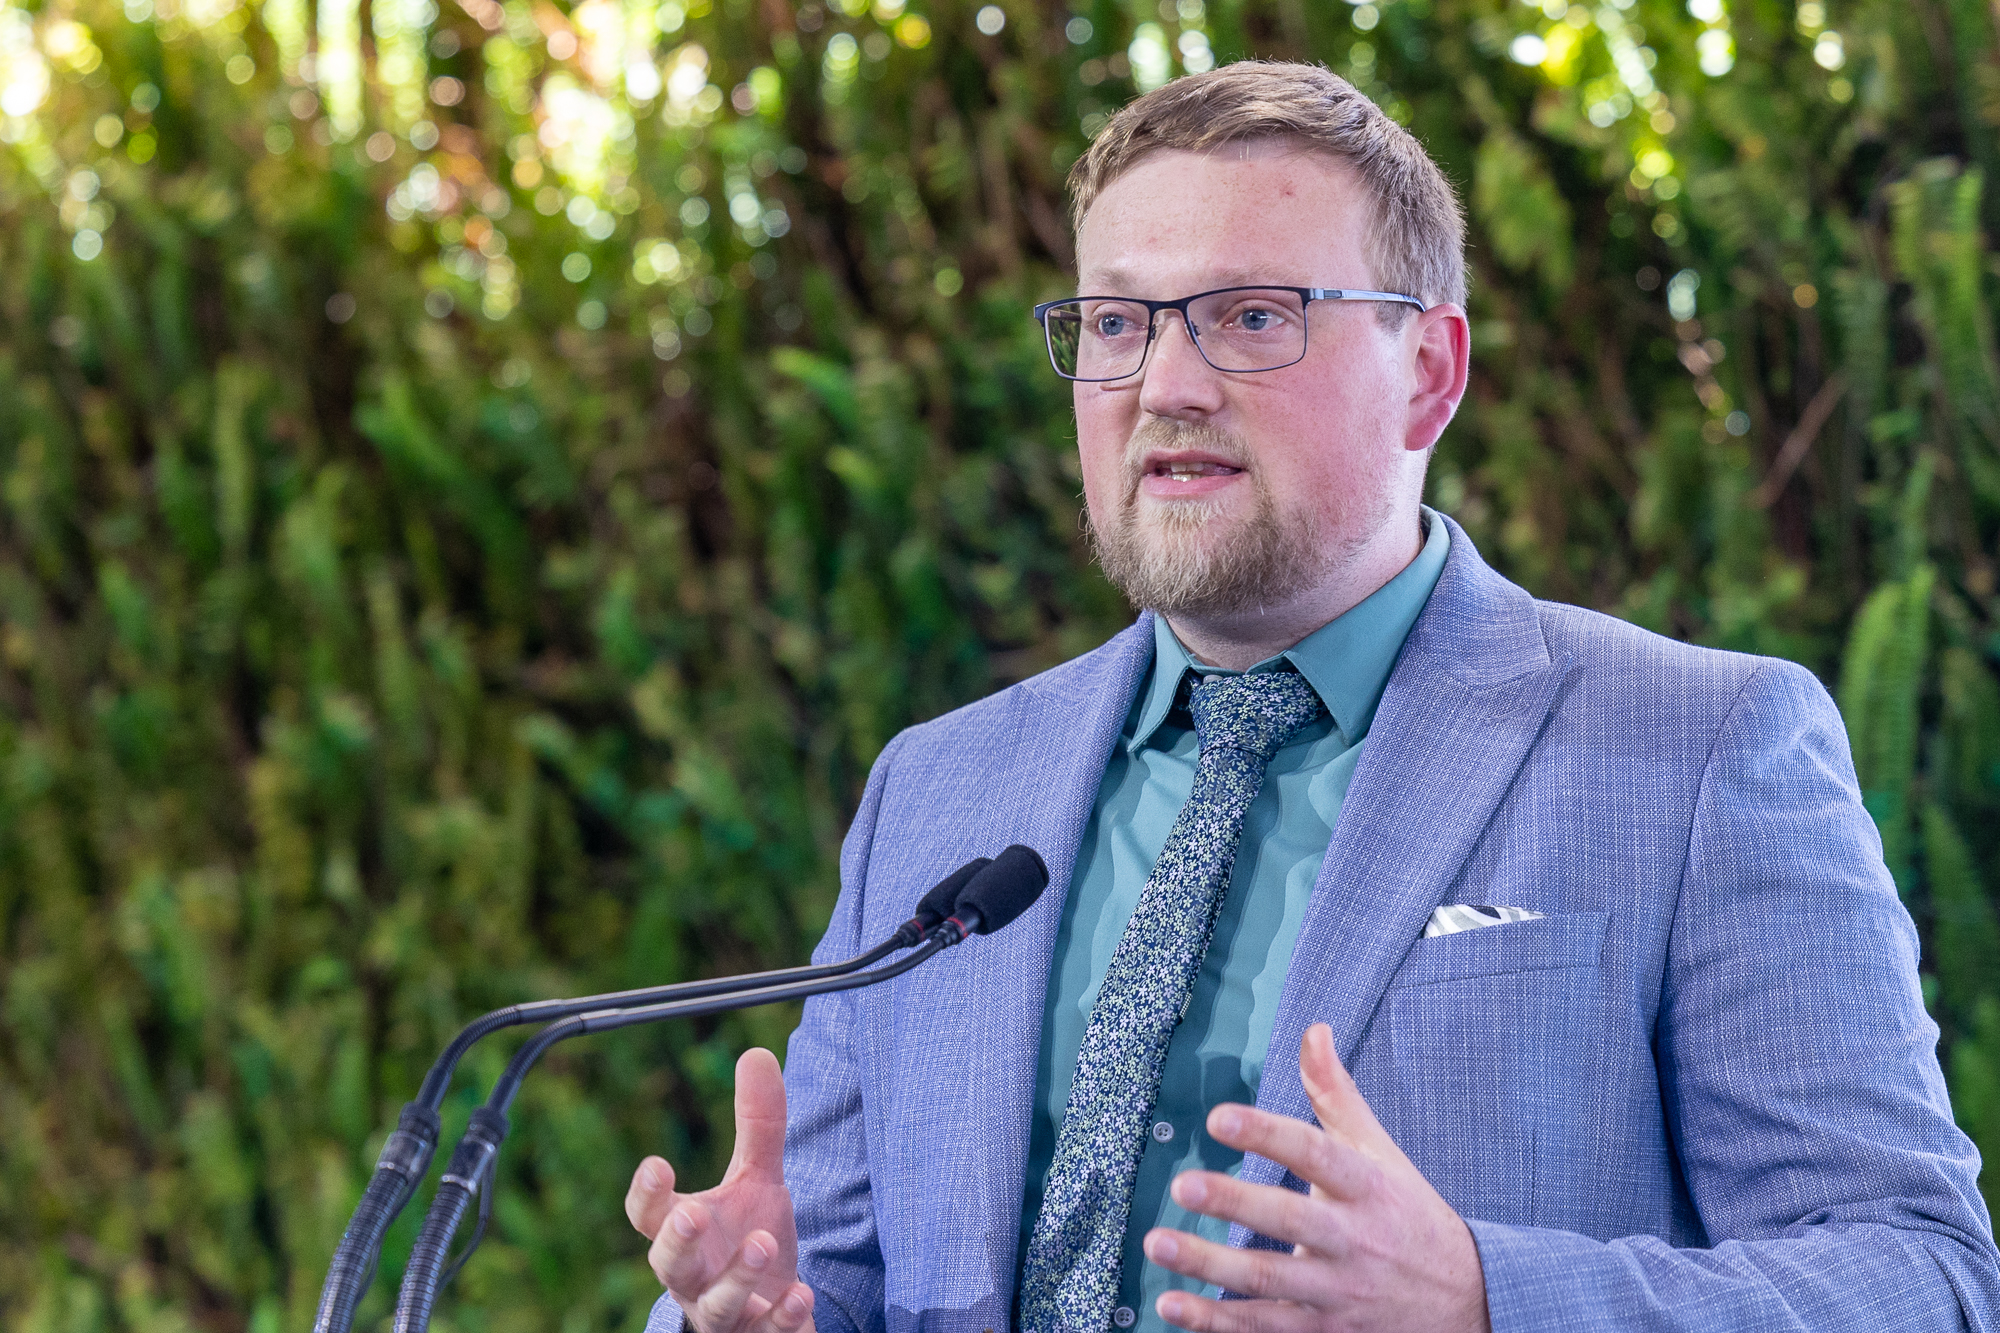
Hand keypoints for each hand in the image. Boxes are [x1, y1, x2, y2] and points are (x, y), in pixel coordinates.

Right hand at [625, 1048, 816, 1332]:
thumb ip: (757, 1126)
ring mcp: (725, 1312)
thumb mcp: (756, 1180)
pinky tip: (800, 1295)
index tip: (656, 1164)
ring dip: (736, 1278)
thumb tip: (757, 1053)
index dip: (647, 1194)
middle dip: (677, 1242)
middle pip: (670, 1265)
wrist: (774, 1307)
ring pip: (717, 1305)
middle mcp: (694, 1276)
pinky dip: (781, 1319)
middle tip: (692, 1214)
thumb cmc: (749, 1236)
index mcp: (683, 1232)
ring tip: (761, 1242)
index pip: (648, 1216)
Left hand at [1141, 1023, 1490, 1332]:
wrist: (1466, 1301)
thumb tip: (1313, 1030)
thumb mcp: (1378, 1151)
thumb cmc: (1406, 1213)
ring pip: (1269, 1279)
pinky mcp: (1323, 1331)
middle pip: (1290, 1219)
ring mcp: (1337, 1291)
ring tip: (1159, 1242)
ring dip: (1210, 1265)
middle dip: (1234, 1202)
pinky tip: (1172, 1304)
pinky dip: (1216, 1321)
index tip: (1219, 1117)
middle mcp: (1352, 1239)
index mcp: (1366, 1185)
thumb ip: (1336, 1094)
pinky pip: (1265, 1327)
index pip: (1316, 1153)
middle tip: (1183, 1184)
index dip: (1268, 1134)